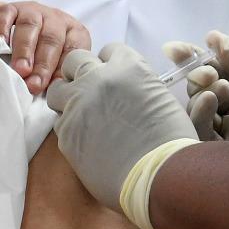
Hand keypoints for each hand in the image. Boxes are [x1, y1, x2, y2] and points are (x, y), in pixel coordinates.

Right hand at [0, 0, 90, 93]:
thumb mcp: (52, 67)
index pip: (73, 50)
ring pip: (31, 25)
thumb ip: (55, 79)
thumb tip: (55, 99)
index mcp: (73, 34)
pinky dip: (3, 28)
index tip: (51, 90)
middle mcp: (56, 20)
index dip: (62, 71)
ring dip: (25, 49)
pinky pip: (7, 14)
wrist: (13, 32)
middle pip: (52, 39)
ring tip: (19, 70)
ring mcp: (33, 11)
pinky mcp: (10, 8)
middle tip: (33, 84)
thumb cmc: (38, 58)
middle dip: (43, 64)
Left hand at [48, 44, 196, 208]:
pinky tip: (86, 140)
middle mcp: (98, 79)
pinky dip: (70, 127)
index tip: (114, 79)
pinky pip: (60, 123)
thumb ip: (136, 85)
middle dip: (81, 72)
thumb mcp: (159, 97)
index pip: (109, 51)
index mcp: (127, 66)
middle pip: (75, 60)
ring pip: (57, 90)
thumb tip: (125, 91)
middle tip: (90, 91)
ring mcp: (78, 105)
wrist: (160, 177)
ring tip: (82, 114)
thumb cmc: (170, 141)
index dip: (111, 65)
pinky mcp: (67, 134)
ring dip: (68, 98)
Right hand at [164, 31, 228, 141]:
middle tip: (208, 71)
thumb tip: (212, 38)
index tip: (175, 49)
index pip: (215, 73)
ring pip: (198, 111)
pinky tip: (208, 98)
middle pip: (202, 90)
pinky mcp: (228, 156)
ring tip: (216, 84)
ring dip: (200, 91)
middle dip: (198, 75)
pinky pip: (201, 134)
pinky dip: (200, 113)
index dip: (194, 60)